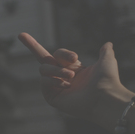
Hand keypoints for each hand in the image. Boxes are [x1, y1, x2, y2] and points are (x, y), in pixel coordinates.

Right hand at [18, 32, 133, 122]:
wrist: (105, 98)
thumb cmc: (107, 81)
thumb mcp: (107, 61)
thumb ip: (106, 51)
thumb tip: (108, 44)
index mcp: (73, 68)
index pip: (58, 54)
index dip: (64, 53)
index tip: (75, 58)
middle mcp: (62, 76)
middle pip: (42, 58)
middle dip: (32, 45)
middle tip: (26, 35)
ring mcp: (55, 87)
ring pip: (43, 69)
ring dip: (56, 70)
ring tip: (72, 75)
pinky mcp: (52, 97)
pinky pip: (44, 82)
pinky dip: (54, 81)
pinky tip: (68, 86)